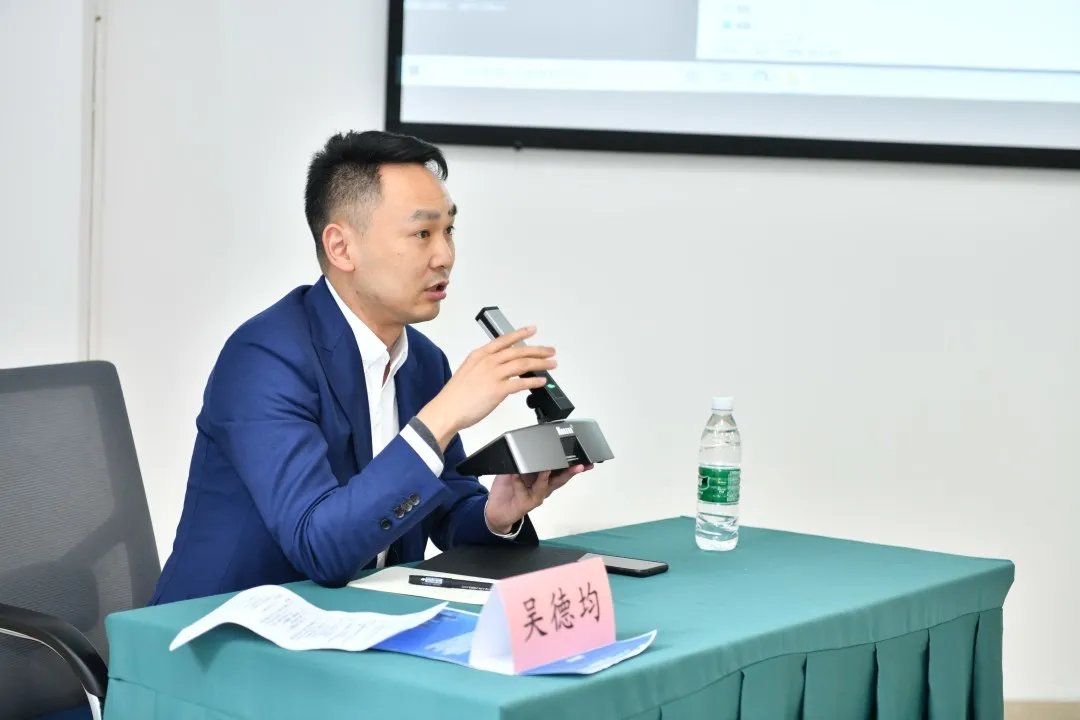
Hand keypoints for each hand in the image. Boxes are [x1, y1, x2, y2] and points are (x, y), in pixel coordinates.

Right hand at [417, 326, 555, 447]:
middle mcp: (487, 362)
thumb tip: (501, 370)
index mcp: (479, 355)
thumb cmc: (454, 396)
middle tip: (550, 350)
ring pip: (523, 364)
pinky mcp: (498, 390)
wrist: (446, 410)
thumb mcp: (468, 372)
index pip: (504, 340)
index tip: (532, 330)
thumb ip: (485, 368)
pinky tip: (541, 381)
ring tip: (551, 364)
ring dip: (540, 363)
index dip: (520, 334)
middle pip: (518, 351)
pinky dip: (534, 381)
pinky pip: (521, 383)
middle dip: (537, 350)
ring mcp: (493, 375)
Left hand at [484, 464, 593, 533]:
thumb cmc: (507, 488)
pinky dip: (521, 482)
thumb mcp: (513, 469)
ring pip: (547, 485)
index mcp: (542, 475)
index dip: (571, 463)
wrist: (495, 509)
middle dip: (571, 471)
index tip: (582, 458)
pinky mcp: (529, 503)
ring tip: (548, 467)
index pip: (559, 467)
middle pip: (560, 477)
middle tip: (580, 465)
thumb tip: (525, 446)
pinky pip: (527, 491)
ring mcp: (538, 495)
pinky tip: (517, 474)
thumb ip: (520, 459)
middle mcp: (543, 485)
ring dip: (548, 475)